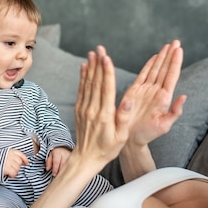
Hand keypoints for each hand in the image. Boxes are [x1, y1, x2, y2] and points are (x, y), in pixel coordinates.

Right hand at [3, 149, 28, 177]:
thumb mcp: (4, 154)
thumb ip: (12, 156)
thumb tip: (22, 162)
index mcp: (9, 151)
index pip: (20, 154)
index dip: (25, 159)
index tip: (27, 163)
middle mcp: (10, 156)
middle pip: (19, 162)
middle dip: (17, 166)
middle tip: (13, 168)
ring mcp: (8, 162)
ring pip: (17, 168)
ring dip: (14, 171)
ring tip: (10, 171)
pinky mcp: (6, 168)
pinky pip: (13, 173)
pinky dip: (12, 175)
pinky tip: (9, 174)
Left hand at [46, 147, 70, 175]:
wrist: (65, 148)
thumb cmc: (57, 153)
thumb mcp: (51, 155)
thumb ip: (49, 162)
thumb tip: (47, 169)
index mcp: (58, 153)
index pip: (56, 162)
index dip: (55, 169)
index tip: (53, 174)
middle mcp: (65, 154)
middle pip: (63, 164)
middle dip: (60, 171)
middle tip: (57, 176)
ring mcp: (71, 157)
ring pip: (68, 166)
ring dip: (65, 172)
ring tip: (62, 176)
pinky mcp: (75, 159)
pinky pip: (72, 166)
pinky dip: (69, 170)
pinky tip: (67, 174)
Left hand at [74, 46, 131, 169]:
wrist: (86, 158)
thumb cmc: (107, 149)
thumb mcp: (120, 137)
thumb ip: (124, 119)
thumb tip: (128, 102)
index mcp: (104, 116)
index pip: (106, 90)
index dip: (107, 72)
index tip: (107, 58)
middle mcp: (92, 110)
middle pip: (96, 83)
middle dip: (98, 64)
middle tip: (100, 49)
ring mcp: (84, 109)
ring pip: (87, 84)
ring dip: (90, 67)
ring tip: (92, 53)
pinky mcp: (79, 110)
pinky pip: (81, 90)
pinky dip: (82, 77)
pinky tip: (84, 67)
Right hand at [122, 40, 185, 146]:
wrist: (130, 138)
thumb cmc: (147, 134)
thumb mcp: (164, 125)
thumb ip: (175, 112)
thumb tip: (184, 97)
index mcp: (164, 98)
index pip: (171, 76)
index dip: (175, 62)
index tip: (179, 50)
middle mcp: (156, 91)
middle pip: (165, 69)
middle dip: (170, 55)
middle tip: (176, 41)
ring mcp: (145, 90)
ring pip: (155, 69)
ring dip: (161, 57)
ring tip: (167, 45)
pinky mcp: (134, 91)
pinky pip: (142, 75)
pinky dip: (148, 65)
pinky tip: (154, 57)